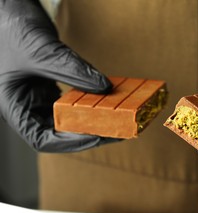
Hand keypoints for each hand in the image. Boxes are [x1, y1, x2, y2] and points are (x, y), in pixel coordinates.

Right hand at [0, 0, 114, 151]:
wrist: (6, 8)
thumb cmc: (10, 27)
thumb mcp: (41, 51)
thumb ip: (72, 70)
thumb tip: (105, 88)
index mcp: (14, 106)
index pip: (41, 138)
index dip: (70, 142)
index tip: (97, 137)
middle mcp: (26, 106)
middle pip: (58, 132)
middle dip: (87, 133)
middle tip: (115, 130)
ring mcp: (38, 97)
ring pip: (66, 119)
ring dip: (90, 120)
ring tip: (116, 120)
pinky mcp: (49, 87)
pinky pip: (71, 101)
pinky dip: (88, 102)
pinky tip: (105, 100)